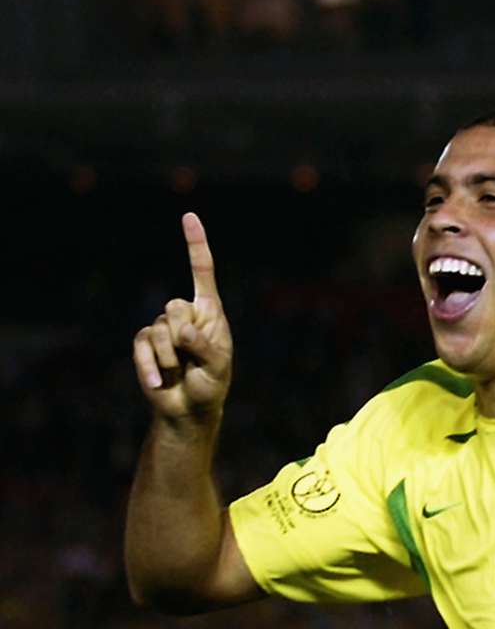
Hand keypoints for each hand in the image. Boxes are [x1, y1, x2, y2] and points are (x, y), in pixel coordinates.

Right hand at [133, 212, 232, 420]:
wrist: (189, 410)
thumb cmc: (211, 385)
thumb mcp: (218, 368)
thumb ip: (205, 347)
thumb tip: (182, 332)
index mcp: (209, 313)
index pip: (202, 272)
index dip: (196, 245)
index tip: (189, 217)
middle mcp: (185, 315)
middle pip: (174, 306)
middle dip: (183, 338)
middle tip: (192, 361)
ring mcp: (163, 329)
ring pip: (159, 330)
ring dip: (170, 358)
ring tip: (180, 373)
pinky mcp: (145, 344)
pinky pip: (142, 346)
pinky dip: (151, 367)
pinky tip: (158, 384)